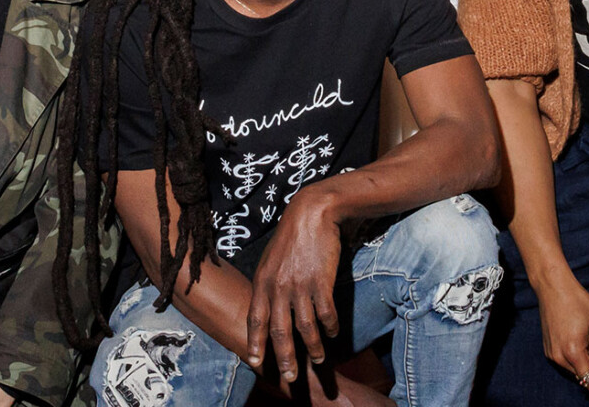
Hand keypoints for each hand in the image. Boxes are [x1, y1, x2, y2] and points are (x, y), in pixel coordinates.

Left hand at [246, 186, 343, 385]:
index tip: (255, 362)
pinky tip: (333, 333)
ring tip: (319, 359)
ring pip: (305, 327)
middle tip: (290, 377)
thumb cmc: (291, 237)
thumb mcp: (270, 259)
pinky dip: (330, 326)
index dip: (255, 343)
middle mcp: (278, 287)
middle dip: (285, 357)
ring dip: (313, 346)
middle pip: (279, 330)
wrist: (312, 212)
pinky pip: (326, 312)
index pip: (255, 319)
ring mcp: (300, 285)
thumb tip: (265, 308)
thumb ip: (267, 284)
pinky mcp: (321, 281)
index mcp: (262, 282)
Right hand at [533, 271, 588, 392]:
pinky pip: (566, 361)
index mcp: (572, 353)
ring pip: (575, 370)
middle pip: (584, 376)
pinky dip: (576, 355)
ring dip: (586, 360)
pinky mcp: (548, 350)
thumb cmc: (578, 302)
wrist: (553, 286)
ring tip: (588, 337)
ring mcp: (551, 354)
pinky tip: (578, 336)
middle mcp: (559, 358)